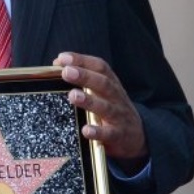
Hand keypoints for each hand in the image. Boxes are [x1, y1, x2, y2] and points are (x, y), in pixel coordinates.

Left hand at [53, 52, 147, 172]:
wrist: (137, 135)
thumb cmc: (112, 108)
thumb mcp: (101, 91)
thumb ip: (82, 77)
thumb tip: (57, 63)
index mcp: (111, 84)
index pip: (100, 67)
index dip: (82, 60)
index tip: (63, 58)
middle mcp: (116, 97)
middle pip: (103, 83)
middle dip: (85, 76)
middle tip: (66, 72)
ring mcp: (119, 116)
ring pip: (106, 107)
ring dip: (89, 101)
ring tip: (73, 95)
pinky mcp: (119, 135)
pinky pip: (109, 133)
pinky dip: (98, 131)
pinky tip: (86, 130)